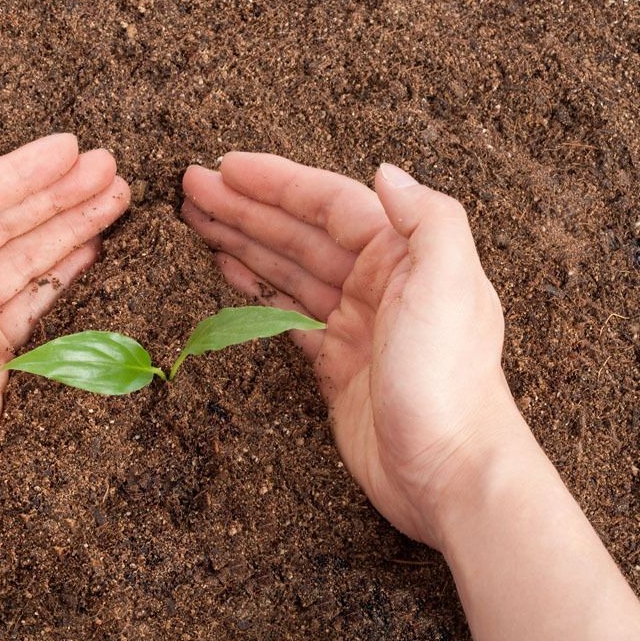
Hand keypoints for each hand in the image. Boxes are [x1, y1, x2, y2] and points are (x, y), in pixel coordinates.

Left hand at [0, 134, 129, 534]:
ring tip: (117, 199)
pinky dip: (65, 276)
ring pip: (30, 258)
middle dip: (60, 193)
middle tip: (111, 169)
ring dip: (73, 227)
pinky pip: (36, 305)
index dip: (23, 170)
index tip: (70, 148)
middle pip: (10, 222)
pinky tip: (95, 253)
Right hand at [181, 156, 522, 546]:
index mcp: (403, 256)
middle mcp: (378, 283)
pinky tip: (228, 272)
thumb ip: (428, 219)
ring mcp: (353, 324)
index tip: (226, 169)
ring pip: (287, 270)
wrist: (448, 471)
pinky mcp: (335, 364)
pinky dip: (255, 291)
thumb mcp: (449, 285)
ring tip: (197, 222)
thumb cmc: (448, 379)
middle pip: (299, 232)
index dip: (276, 183)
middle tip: (192, 188)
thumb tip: (387, 171)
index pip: (329, 204)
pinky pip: (284, 315)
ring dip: (243, 242)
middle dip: (245, 207)